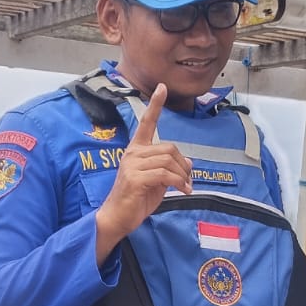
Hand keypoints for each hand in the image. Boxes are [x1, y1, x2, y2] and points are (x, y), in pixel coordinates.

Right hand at [94, 86, 191, 260]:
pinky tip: (182, 190)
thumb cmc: (136, 200)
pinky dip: (178, 182)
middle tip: (187, 180)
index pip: (146, 123)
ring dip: (182, 175)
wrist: (117, 218)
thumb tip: (189, 162)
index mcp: (136, 150)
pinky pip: (165, 174)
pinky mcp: (135, 178)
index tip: (162, 87)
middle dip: (183, 165)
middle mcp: (133, 153)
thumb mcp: (157, 182)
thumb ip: (170, 169)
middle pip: (169, 148)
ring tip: (185, 187)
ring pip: (168, 161)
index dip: (155, 105)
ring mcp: (132, 165)